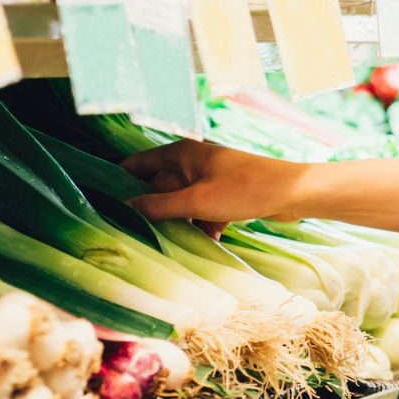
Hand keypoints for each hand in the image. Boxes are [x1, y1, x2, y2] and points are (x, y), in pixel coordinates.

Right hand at [121, 140, 312, 233]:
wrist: (294, 193)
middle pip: (158, 187)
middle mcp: (192, 162)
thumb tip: (124, 209)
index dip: (119, 182)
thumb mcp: (197, 201)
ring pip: (182, 203)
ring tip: (168, 244)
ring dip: (179, 223)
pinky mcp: (226, 195)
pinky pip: (204, 212)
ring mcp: (210, 179)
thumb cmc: (245, 190)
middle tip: (133, 234)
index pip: (137, 165)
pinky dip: (204, 226)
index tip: (103, 205)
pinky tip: (208, 243)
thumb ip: (159, 206)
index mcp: (180, 153)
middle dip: (150, 210)